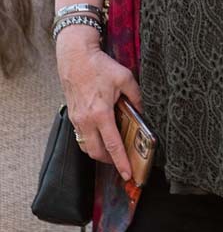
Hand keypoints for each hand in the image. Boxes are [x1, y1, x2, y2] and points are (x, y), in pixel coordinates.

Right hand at [57, 28, 141, 180]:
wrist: (75, 57)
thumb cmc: (100, 66)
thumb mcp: (125, 78)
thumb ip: (136, 98)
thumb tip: (141, 113)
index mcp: (101, 113)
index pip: (113, 145)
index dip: (121, 162)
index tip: (128, 174)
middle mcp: (86, 120)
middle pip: (97, 152)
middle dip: (110, 162)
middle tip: (123, 164)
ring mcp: (77, 119)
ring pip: (87, 146)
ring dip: (99, 153)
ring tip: (113, 152)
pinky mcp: (72, 116)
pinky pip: (82, 136)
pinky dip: (92, 141)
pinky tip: (102, 136)